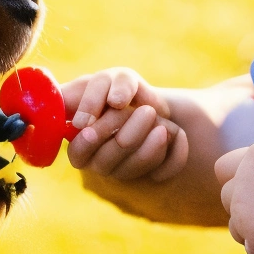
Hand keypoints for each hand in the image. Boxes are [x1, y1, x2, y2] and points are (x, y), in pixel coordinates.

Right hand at [61, 67, 189, 184]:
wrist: (150, 102)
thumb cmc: (122, 88)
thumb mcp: (113, 78)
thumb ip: (106, 85)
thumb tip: (115, 102)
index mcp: (80, 141)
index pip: (78, 153)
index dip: (87, 143)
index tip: (98, 124)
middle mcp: (97, 161)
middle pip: (106, 163)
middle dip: (129, 135)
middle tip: (147, 111)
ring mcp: (123, 171)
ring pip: (134, 169)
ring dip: (150, 142)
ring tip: (159, 119)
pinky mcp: (150, 175)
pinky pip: (163, 172)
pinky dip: (174, 151)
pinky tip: (175, 133)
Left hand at [215, 139, 253, 253]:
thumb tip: (253, 172)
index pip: (224, 167)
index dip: (235, 181)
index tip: (252, 193)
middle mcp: (245, 177)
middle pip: (225, 196)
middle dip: (242, 208)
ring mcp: (244, 206)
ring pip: (234, 225)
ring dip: (251, 231)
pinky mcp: (251, 233)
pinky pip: (249, 246)